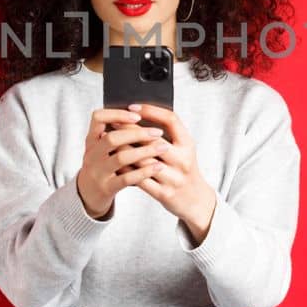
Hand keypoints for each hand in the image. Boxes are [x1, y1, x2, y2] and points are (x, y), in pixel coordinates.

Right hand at [75, 108, 171, 218]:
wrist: (87, 195)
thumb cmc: (103, 166)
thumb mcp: (103, 149)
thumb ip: (118, 135)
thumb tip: (148, 118)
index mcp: (92, 140)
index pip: (98, 118)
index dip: (117, 114)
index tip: (137, 116)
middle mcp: (92, 154)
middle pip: (112, 138)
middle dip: (137, 133)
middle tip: (157, 132)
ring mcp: (98, 172)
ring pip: (121, 158)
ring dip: (144, 151)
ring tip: (163, 147)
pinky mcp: (106, 188)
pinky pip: (126, 179)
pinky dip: (144, 171)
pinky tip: (158, 166)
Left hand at [126, 103, 217, 244]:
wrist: (195, 199)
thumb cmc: (183, 169)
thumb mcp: (183, 148)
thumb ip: (168, 133)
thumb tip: (140, 114)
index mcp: (188, 144)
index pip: (170, 119)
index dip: (151, 110)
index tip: (133, 107)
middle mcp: (182, 160)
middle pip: (153, 139)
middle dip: (130, 130)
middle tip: (114, 123)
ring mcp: (174, 178)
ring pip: (144, 160)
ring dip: (125, 150)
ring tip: (110, 142)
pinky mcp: (164, 193)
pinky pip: (141, 180)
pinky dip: (126, 170)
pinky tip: (116, 163)